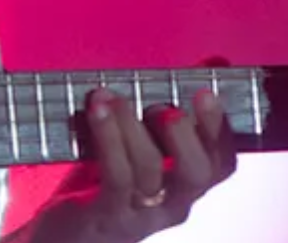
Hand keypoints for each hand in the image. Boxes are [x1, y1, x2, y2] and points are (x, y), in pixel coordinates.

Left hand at [22, 82, 236, 242]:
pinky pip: (115, 178)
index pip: (222, 163)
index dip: (220, 129)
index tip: (206, 90)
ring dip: (130, 128)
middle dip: (185, 135)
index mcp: (187, 183)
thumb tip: (215, 61)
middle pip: (197, 174)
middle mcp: (173, 202)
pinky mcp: (109, 216)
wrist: (66, 234)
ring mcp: (142, 214)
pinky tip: (96, 109)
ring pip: (149, 171)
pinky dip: (107, 139)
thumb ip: (178, 103)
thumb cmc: (110, 177)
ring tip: (110, 97)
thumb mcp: (145, 138)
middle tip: (166, 108)